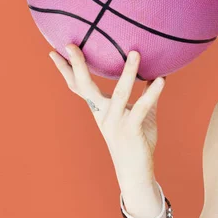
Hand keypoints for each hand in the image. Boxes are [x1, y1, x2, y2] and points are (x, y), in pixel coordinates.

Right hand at [49, 44, 166, 189]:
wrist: (136, 173)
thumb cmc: (137, 141)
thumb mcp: (140, 114)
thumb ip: (145, 94)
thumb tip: (157, 74)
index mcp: (101, 110)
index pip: (79, 86)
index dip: (67, 70)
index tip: (55, 51)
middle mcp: (103, 115)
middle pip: (85, 87)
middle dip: (77, 66)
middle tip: (69, 45)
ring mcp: (115, 123)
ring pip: (119, 93)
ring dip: (128, 72)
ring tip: (135, 52)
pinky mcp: (131, 130)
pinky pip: (141, 108)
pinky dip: (152, 93)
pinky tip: (161, 80)